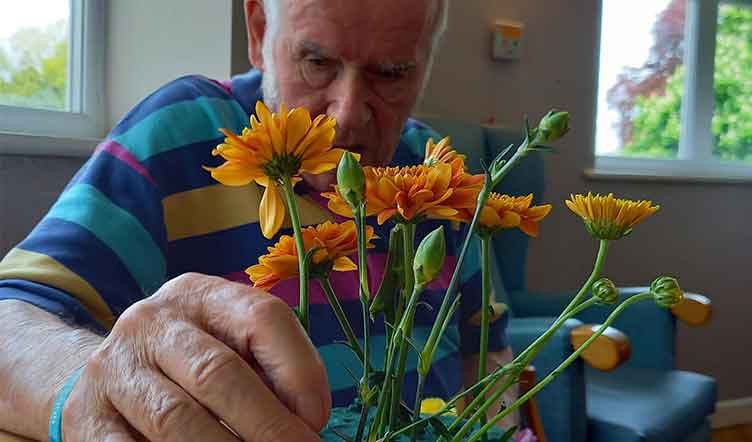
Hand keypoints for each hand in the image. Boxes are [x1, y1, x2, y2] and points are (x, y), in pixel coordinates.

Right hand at [61, 273, 329, 440]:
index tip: (316, 418)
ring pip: (174, 418)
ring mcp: (114, 367)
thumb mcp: (229, 344)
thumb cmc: (190, 359)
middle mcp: (154, 321)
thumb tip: (306, 420)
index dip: (298, 371)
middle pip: (219, 372)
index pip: (262, 318)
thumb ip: (268, 369)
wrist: (108, 372)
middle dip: (268, 424)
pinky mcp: (85, 414)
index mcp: (203, 295)